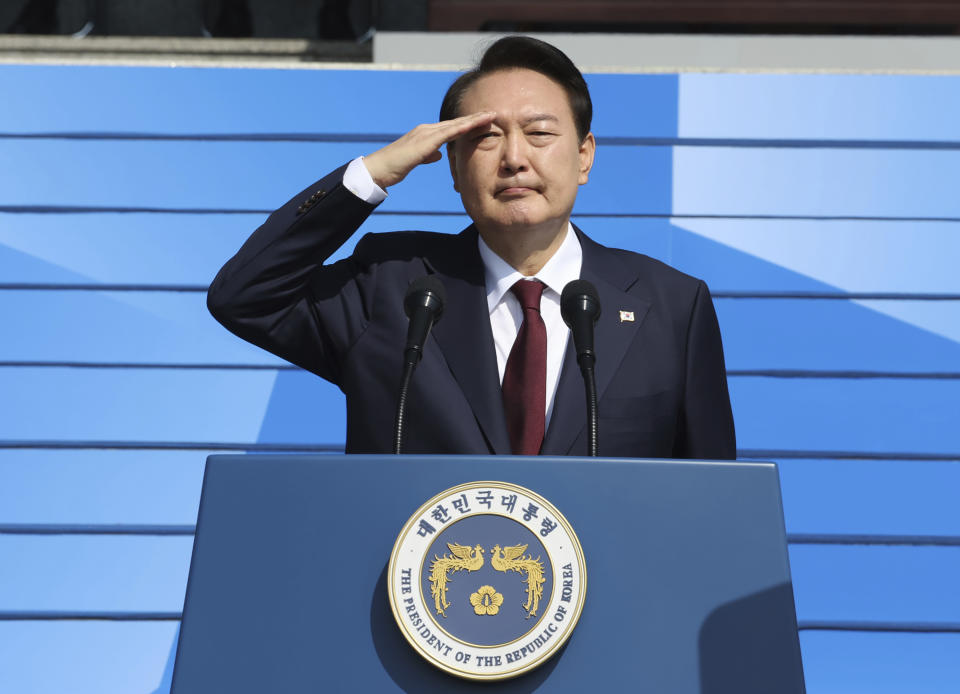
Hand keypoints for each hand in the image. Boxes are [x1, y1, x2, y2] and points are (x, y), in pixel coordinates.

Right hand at [363, 111, 495, 188]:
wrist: (379, 168)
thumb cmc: (395, 167)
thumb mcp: (416, 160)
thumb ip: (428, 155)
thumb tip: (439, 155)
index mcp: (426, 134)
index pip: (451, 128)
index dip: (468, 124)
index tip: (484, 121)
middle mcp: (427, 129)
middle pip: (456, 122)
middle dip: (475, 117)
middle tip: (493, 112)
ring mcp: (426, 133)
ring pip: (455, 124)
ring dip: (474, 119)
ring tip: (490, 115)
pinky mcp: (425, 141)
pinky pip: (448, 132)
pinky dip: (463, 128)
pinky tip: (475, 124)